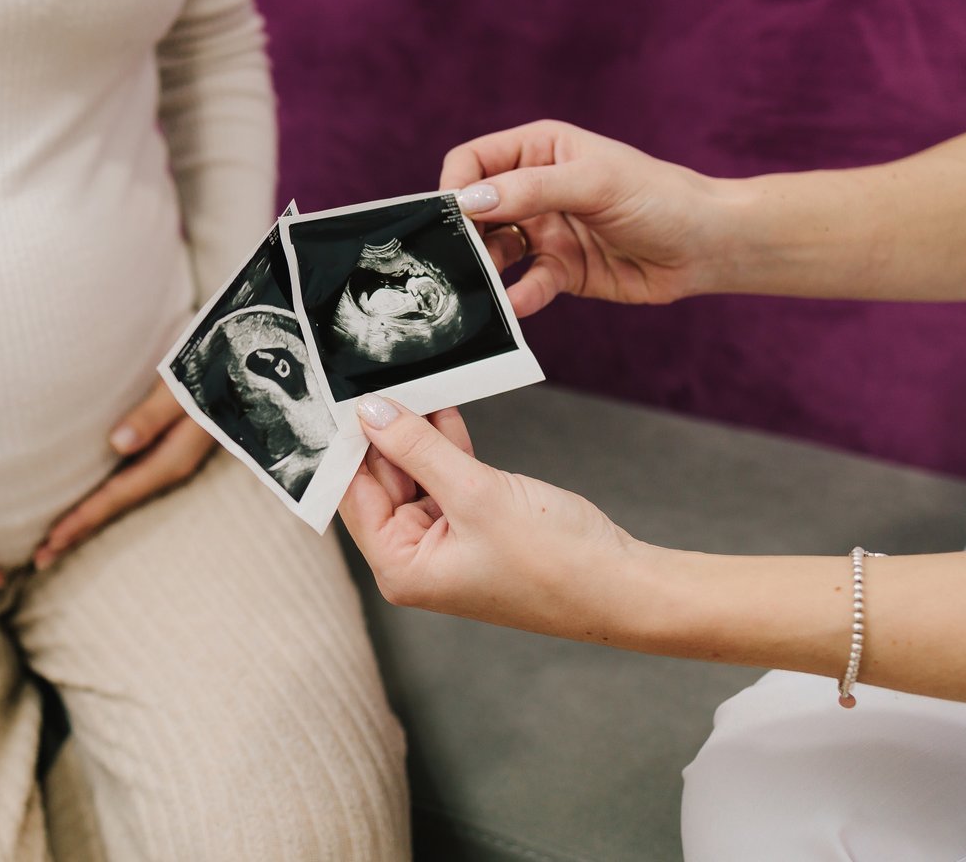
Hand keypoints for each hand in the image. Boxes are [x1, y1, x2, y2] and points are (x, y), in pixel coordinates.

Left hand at [33, 379, 214, 569]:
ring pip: (118, 497)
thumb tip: (117, 443)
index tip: (51, 540)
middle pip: (115, 506)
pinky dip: (100, 498)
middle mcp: (168, 468)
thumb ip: (152, 415)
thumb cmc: (210, 370)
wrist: (241, 363)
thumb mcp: (182, 390)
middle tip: (40, 559)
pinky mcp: (162, 450)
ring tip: (53, 542)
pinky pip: (124, 481)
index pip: (117, 496)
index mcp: (171, 459)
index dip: (83, 518)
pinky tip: (84, 502)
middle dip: (78, 532)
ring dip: (86, 519)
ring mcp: (166, 461)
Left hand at [338, 395, 648, 638]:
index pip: (353, 496)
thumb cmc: (554, 562)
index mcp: (401, 568)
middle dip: (384, 433)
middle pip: (381, 483)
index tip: (343, 398)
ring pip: (416, 474)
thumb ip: (419, 449)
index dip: (348, 446)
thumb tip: (373, 414)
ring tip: (412, 384)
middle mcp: (416, 560)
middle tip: (380, 379)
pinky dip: (447, 445)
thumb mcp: (475, 493)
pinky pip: (449, 477)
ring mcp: (447, 543)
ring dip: (418, 434)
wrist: (622, 586)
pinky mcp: (476, 525)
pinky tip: (443, 408)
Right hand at [440, 120, 730, 317]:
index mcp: (540, 150)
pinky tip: (515, 306)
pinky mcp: (561, 270)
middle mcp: (536, 189)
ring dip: (485, 270)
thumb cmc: (659, 197)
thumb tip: (470, 201)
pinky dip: (518, 296)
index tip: (450, 216)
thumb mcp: (594, 181)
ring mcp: (546, 231)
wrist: (708, 245)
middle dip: (462, 235)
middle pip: (476, 210)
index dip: (456, 186)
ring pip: (495, 251)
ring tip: (479, 289)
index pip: (474, 161)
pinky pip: (527, 284)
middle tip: (453, 259)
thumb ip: (531, 189)